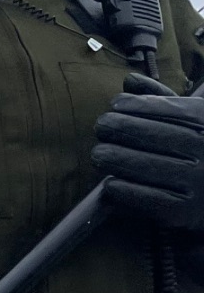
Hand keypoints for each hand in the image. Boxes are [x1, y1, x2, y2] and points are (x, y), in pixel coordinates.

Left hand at [94, 77, 203, 233]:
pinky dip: (123, 189)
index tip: (115, 104)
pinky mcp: (183, 213)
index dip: (137, 105)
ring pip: (144, 165)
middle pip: (154, 135)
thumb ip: (162, 99)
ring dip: (115, 157)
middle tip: (100, 126)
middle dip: (121, 128)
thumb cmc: (198, 151)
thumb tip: (129, 80)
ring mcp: (196, 183)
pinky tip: (110, 183)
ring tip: (99, 154)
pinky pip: (144, 197)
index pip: (169, 109)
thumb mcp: (191, 122)